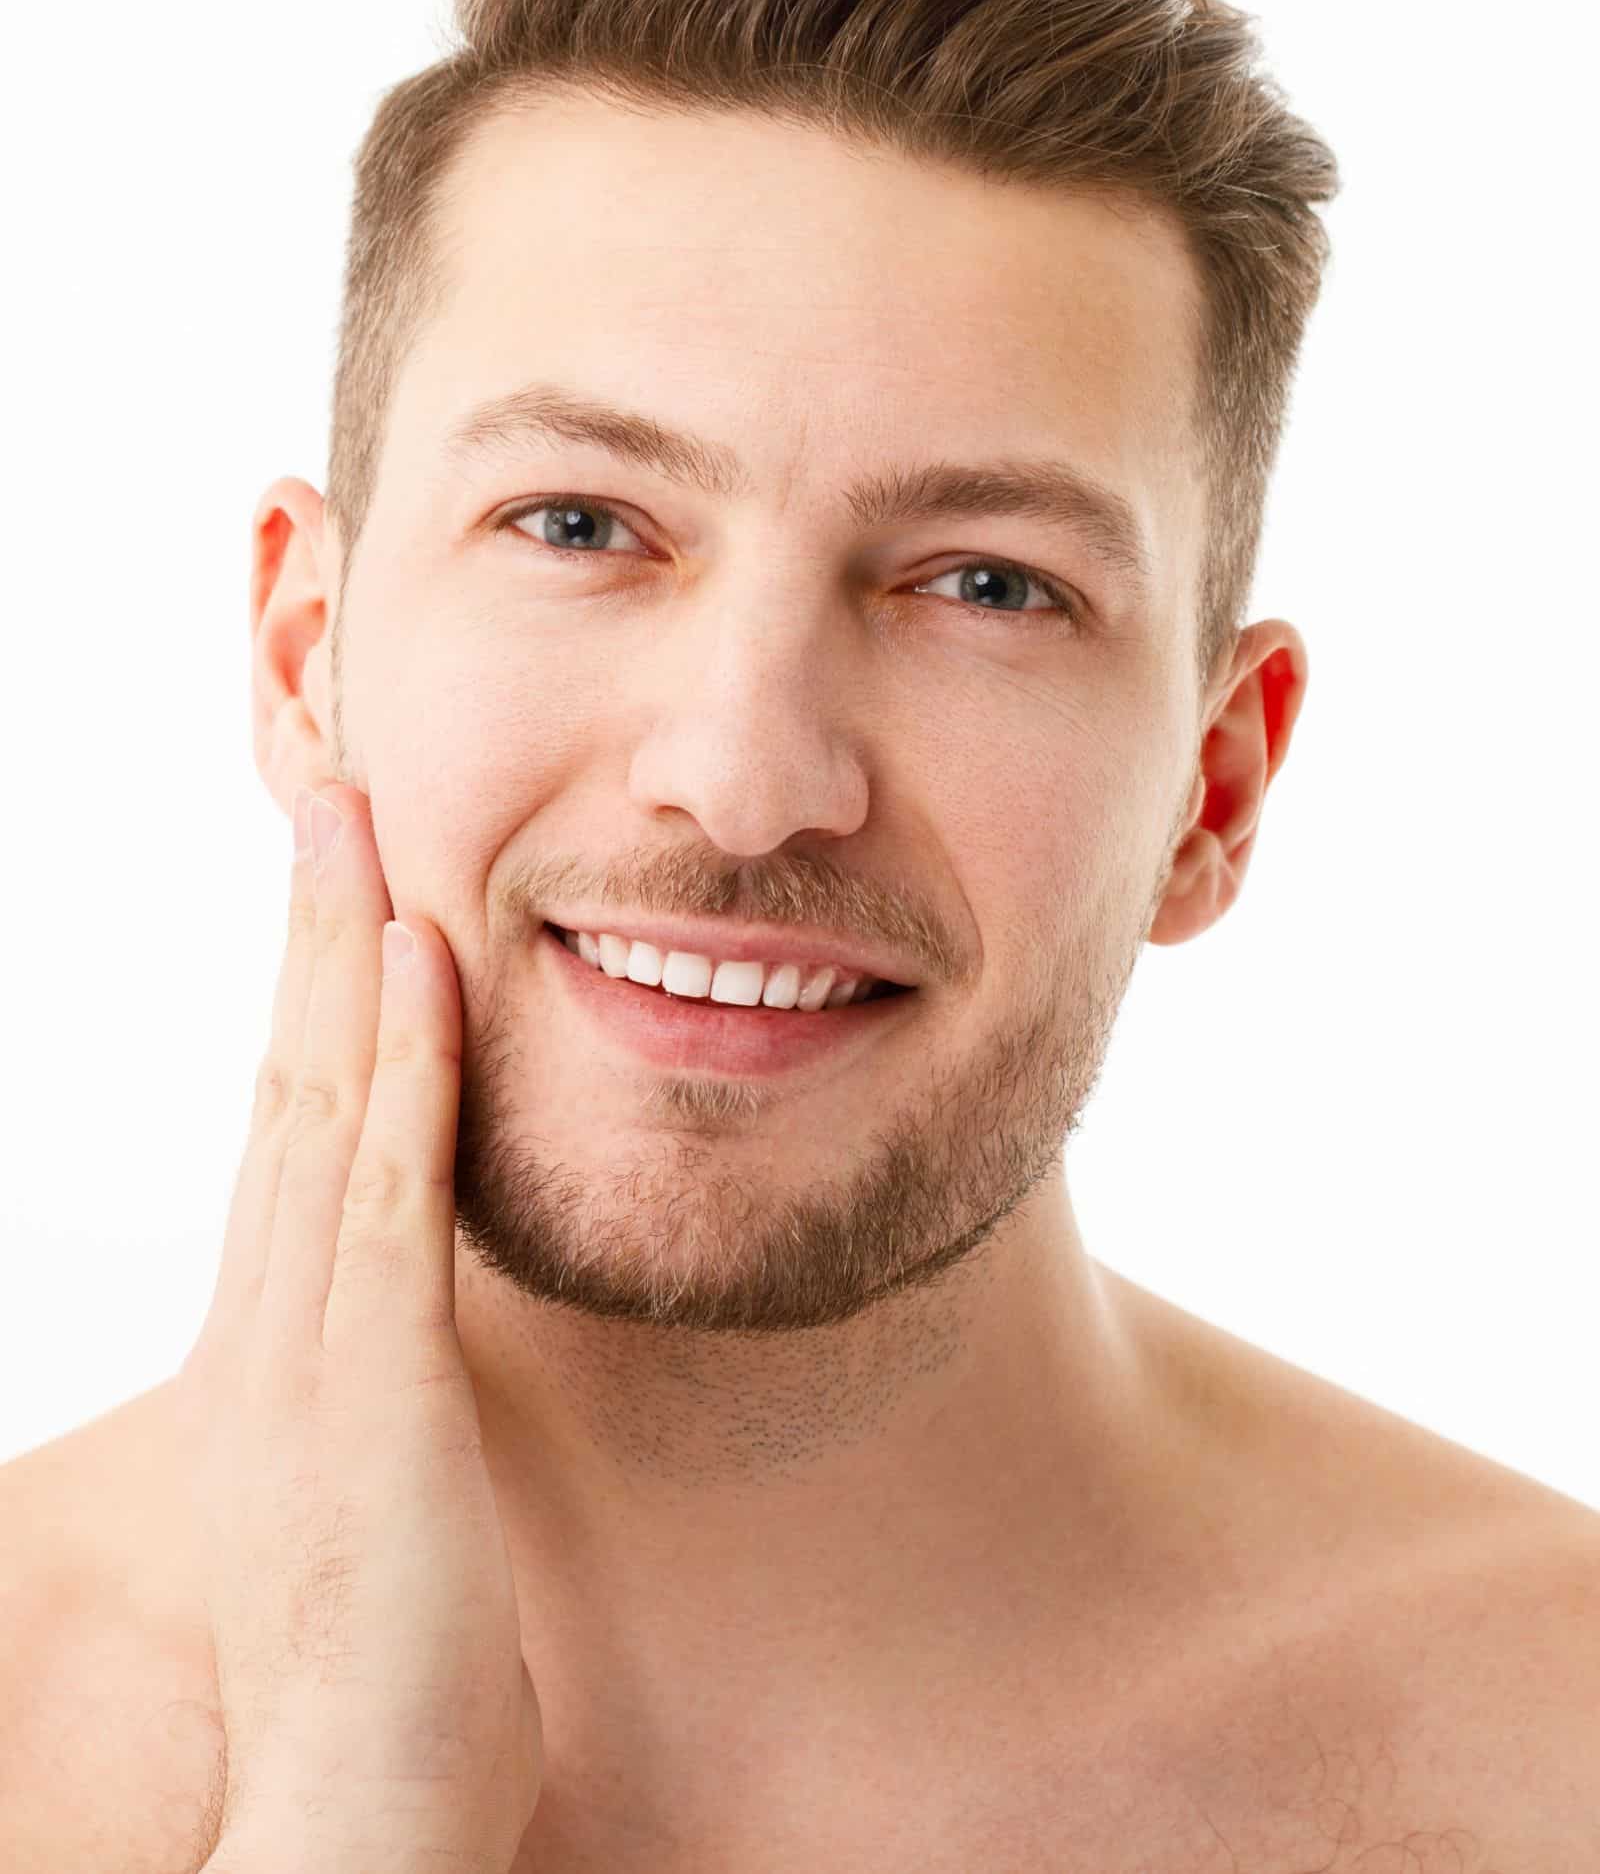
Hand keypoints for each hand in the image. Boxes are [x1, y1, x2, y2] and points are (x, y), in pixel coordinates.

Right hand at [173, 782, 541, 1873]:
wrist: (350, 1816)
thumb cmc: (393, 1672)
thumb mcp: (391, 1497)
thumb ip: (400, 1397)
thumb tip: (433, 1336)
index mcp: (291, 1339)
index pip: (301, 1132)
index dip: (319, 1003)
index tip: (347, 901)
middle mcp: (281, 1317)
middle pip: (294, 1084)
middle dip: (312, 935)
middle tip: (329, 799)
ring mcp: (314, 1342)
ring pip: (327, 1102)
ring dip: (344, 953)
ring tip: (355, 824)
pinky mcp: (370, 1382)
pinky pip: (392, 1191)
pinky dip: (406, 1068)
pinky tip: (422, 966)